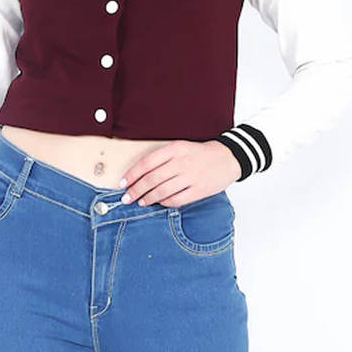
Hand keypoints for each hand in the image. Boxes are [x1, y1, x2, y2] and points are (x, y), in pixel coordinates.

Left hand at [119, 140, 241, 206]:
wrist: (228, 157)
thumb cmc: (200, 154)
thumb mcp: (180, 148)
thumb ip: (162, 159)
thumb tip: (139, 175)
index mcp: (175, 149)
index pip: (147, 163)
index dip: (132, 175)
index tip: (122, 183)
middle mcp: (182, 162)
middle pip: (151, 179)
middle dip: (135, 190)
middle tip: (126, 198)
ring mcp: (191, 177)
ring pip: (162, 191)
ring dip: (148, 199)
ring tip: (141, 202)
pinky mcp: (199, 190)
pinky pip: (176, 200)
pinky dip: (165, 203)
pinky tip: (159, 203)